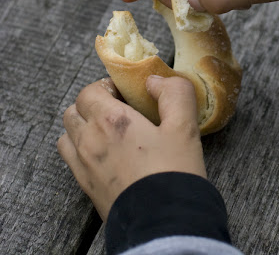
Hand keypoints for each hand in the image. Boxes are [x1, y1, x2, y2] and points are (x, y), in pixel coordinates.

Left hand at [57, 76, 205, 221]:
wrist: (163, 224)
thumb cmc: (173, 173)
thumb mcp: (185, 127)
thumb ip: (174, 93)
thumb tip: (155, 80)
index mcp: (111, 120)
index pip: (88, 91)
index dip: (105, 87)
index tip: (125, 94)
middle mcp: (90, 140)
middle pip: (74, 110)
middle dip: (92, 104)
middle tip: (118, 110)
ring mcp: (84, 165)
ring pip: (68, 134)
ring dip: (82, 126)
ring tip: (109, 132)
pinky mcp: (86, 187)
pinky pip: (70, 158)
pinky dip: (80, 149)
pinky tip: (105, 154)